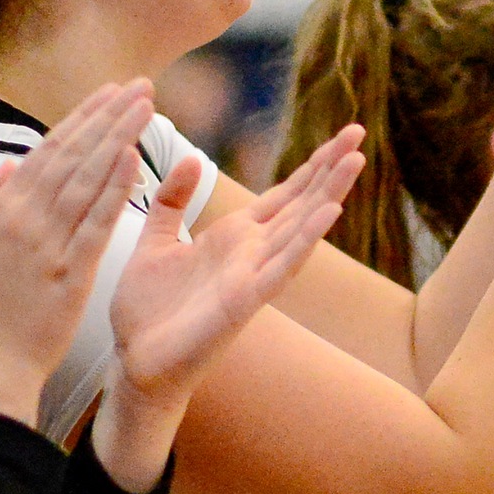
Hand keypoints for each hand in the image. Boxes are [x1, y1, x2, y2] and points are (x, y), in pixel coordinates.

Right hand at [0, 82, 155, 423]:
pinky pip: (96, 222)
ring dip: (118, 138)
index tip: (109, 92)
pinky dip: (115, 188)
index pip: (48, 151)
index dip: (82, 118)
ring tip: (146, 107)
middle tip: (140, 86)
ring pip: (86, 178)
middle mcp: (24, 218)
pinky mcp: (68, 272)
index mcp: (2, 210)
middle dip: (108, 116)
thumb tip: (3, 167)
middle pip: (72, 155)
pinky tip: (136, 159)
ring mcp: (46, 243)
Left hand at [99, 131, 362, 486]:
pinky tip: (328, 213)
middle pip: (302, 203)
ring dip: (329, 195)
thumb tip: (194, 158)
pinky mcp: (244, 302)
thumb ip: (172, 200)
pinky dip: (305, 240)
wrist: (134, 361)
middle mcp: (252, 253)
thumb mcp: (154, 240)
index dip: (313, 165)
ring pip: (300, 229)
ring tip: (355, 162)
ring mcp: (253, 276)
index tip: (344, 136)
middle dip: (330, 169)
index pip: (284, 194)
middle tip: (359, 132)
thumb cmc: (147, 309)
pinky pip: (280, 267)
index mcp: (234, 236)